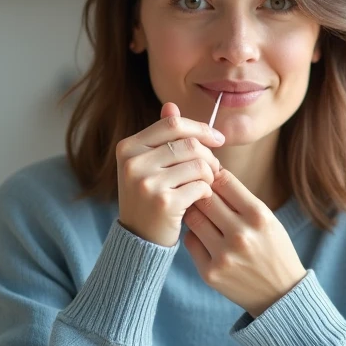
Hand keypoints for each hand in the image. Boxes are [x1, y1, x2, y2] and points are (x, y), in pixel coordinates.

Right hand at [117, 102, 225, 246]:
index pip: (173, 125)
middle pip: (189, 144)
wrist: (139, 239)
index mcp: (128, 148)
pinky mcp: (163, 202)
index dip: (201, 129)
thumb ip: (160, 136)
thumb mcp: (147, 165)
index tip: (218, 139)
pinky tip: (199, 199)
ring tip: (205, 185)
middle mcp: (133, 163)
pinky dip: (206, 192)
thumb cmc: (148, 198)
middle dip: (209, 157)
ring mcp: (146, 182)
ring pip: (198, 165)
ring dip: (209, 175)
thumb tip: (172, 106)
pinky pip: (200, 186)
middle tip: (213, 170)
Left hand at [182, 168, 306, 316]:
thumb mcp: (268, 220)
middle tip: (200, 195)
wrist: (280, 294)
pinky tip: (204, 237)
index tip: (213, 179)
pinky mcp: (210, 273)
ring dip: (194, 212)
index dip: (215, 177)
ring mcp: (224, 255)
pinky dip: (195, 235)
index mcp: (259, 216)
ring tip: (201, 214)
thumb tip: (211, 174)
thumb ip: (241, 200)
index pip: (224, 181)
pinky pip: (190, 241)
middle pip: (205, 198)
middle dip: (201, 193)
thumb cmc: (274, 250)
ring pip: (193, 218)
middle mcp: (241, 235)